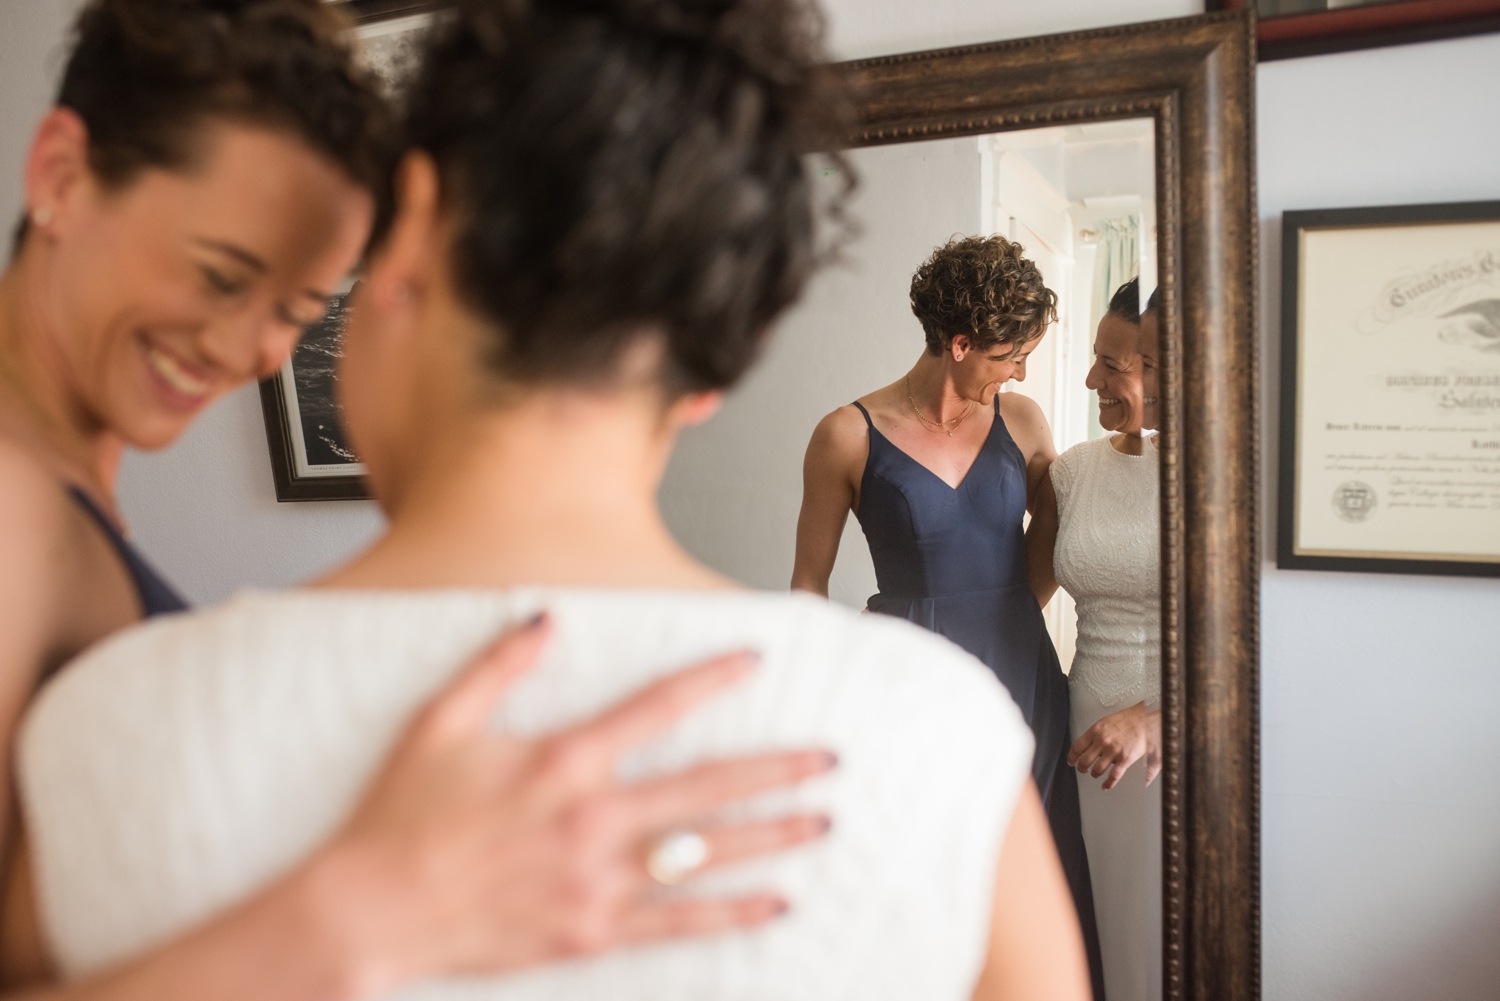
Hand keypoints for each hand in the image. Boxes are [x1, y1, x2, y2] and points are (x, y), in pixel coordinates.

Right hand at [313, 613, 834, 992]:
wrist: (370, 908)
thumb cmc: (401, 815)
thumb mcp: (439, 722)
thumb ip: (498, 665)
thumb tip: (546, 617)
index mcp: (562, 760)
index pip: (657, 707)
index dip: (712, 677)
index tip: (755, 660)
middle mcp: (592, 817)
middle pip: (707, 786)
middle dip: (776, 770)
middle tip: (828, 759)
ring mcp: (597, 879)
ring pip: (705, 853)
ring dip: (771, 836)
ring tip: (820, 822)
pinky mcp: (591, 930)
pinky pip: (677, 921)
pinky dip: (731, 911)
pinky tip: (775, 901)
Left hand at [1066, 701, 1160, 790]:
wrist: (1145, 719)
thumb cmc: (1128, 719)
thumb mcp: (1106, 722)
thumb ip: (1096, 734)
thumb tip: (1088, 744)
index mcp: (1096, 731)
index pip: (1077, 747)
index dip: (1072, 757)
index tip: (1071, 761)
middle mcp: (1102, 741)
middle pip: (1085, 760)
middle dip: (1082, 768)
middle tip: (1083, 769)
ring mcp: (1113, 751)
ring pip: (1097, 770)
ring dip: (1094, 774)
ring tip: (1095, 774)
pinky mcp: (1125, 759)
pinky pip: (1113, 775)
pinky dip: (1108, 783)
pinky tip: (1106, 786)